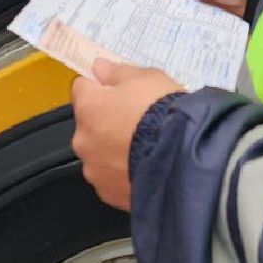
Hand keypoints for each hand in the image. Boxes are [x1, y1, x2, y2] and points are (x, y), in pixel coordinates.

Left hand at [71, 59, 182, 209]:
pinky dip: (123, 174)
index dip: (101, 88)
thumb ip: (118, 72)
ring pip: (99, 154)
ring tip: (145, 149)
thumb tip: (98, 67)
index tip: (121, 92)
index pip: (81, 88)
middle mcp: (82, 139)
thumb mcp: (147, 78)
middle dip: (107, 122)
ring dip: (114, 150)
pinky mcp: (109, 194)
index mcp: (88, 107)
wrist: (182, 156)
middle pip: (89, 125)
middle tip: (138, 122)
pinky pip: (112, 178)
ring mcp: (94, 170)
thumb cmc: (162, 110)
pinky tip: (146, 168)